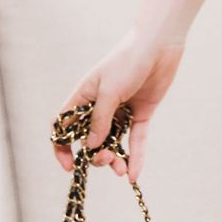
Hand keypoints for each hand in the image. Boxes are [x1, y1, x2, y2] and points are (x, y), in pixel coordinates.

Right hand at [52, 32, 186, 185]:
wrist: (159, 45)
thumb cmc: (128, 61)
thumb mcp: (109, 91)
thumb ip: (99, 120)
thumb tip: (89, 146)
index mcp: (84, 97)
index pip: (64, 125)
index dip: (62, 146)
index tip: (69, 166)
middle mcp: (100, 106)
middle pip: (90, 139)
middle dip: (94, 155)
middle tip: (105, 159)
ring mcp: (121, 111)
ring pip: (112, 142)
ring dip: (113, 159)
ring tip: (119, 170)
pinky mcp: (141, 114)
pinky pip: (135, 140)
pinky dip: (135, 157)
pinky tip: (133, 176)